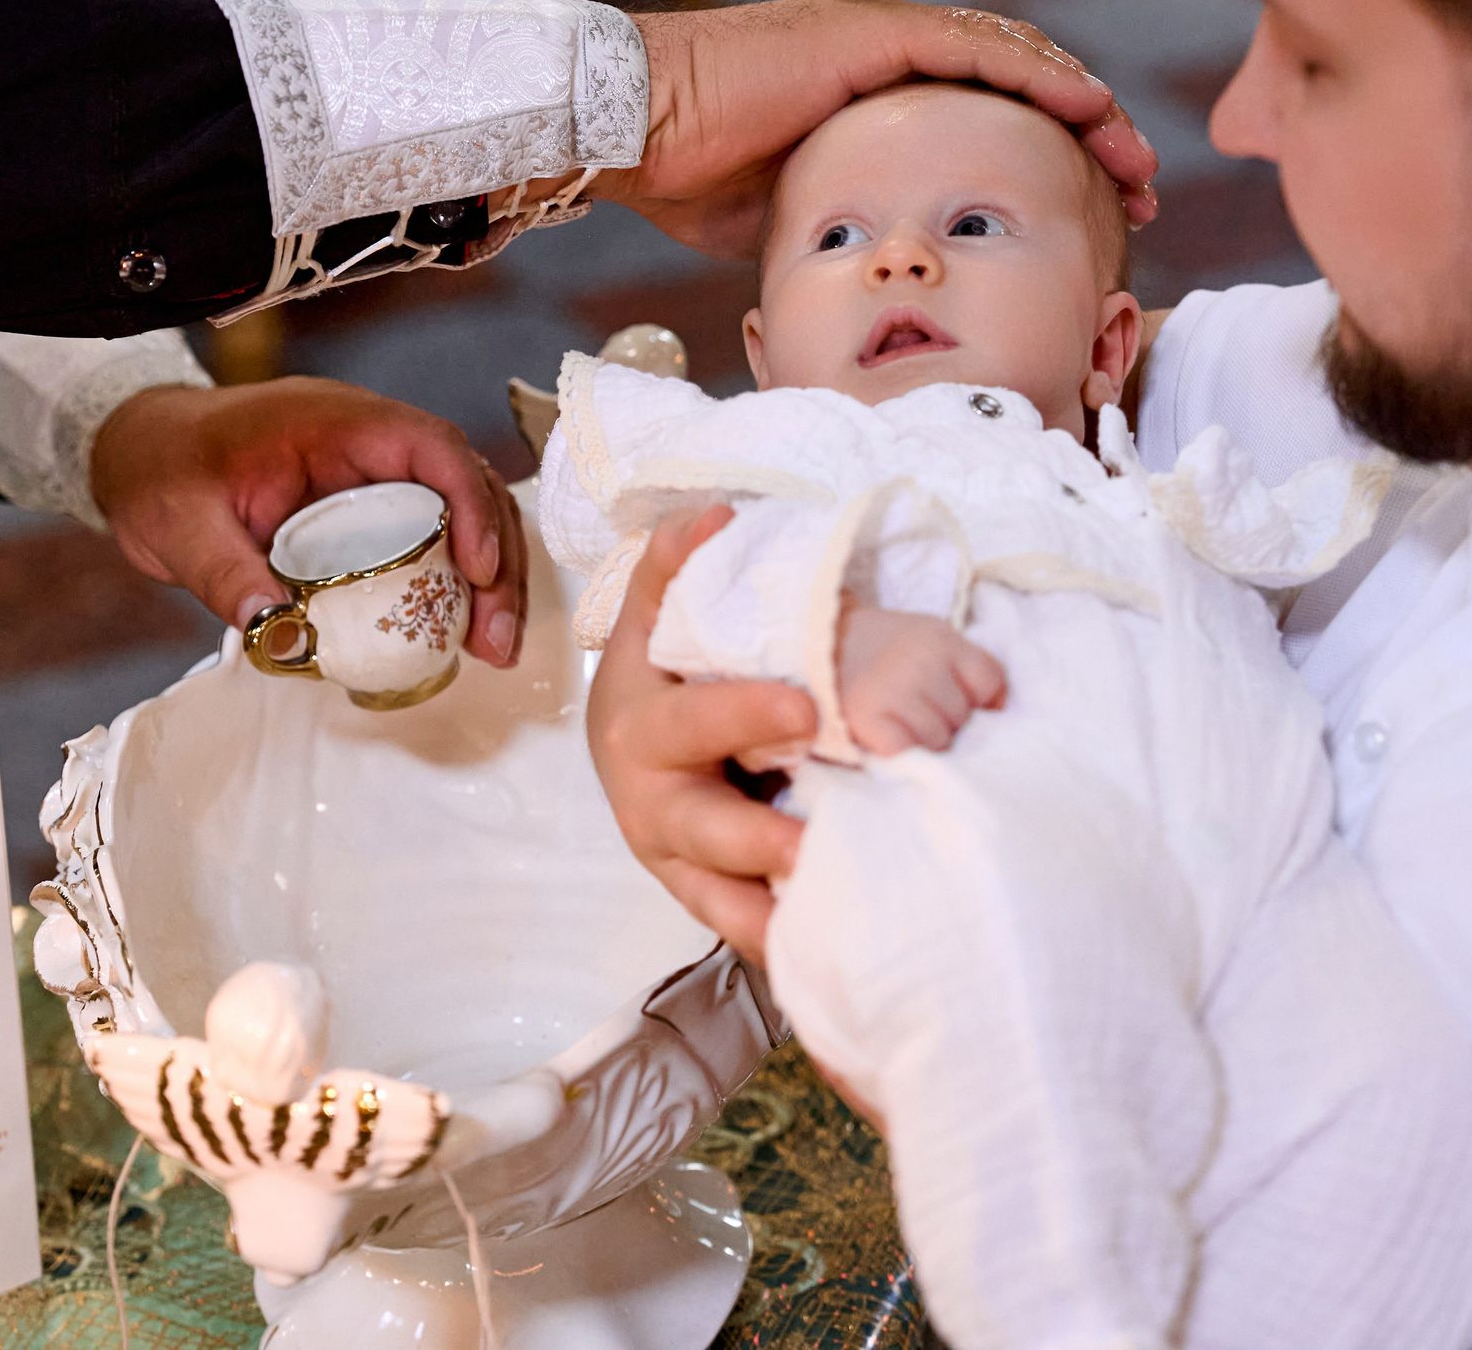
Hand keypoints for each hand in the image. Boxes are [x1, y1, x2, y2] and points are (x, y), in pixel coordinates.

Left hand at [89, 379, 525, 665]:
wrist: (143, 453)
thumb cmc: (162, 468)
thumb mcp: (180, 522)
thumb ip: (223, 571)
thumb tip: (274, 628)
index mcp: (335, 424)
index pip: (431, 447)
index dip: (470, 504)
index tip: (477, 570)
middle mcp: (371, 442)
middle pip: (468, 488)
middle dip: (497, 562)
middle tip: (496, 638)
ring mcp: (376, 475)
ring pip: (463, 516)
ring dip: (487, 581)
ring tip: (491, 648)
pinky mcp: (370, 510)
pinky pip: (432, 538)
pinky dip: (453, 585)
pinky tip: (457, 634)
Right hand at [579, 0, 1160, 259]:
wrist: (632, 127)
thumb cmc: (687, 174)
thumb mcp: (787, 211)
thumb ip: (839, 223)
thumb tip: (868, 280)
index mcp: (874, 92)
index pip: (988, 112)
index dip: (1049, 152)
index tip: (1098, 206)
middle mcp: (889, 53)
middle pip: (1019, 84)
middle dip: (1088, 135)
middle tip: (1140, 189)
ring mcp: (883, 36)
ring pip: (1016, 60)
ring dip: (1085, 108)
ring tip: (1136, 158)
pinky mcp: (873, 33)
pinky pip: (981, 51)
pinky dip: (1044, 78)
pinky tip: (1093, 108)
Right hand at [587, 508, 816, 960]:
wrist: (634, 749)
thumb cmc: (659, 677)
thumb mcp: (652, 617)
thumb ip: (673, 566)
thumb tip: (711, 516)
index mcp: (640, 729)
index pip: (690, 723)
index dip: (743, 714)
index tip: (808, 708)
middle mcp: (652, 806)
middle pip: (701, 832)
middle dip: (758, 840)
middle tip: (817, 843)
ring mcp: (679, 864)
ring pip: (720, 903)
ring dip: (773, 914)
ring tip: (837, 922)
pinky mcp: (708, 902)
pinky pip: (743, 934)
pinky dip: (784, 947)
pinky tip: (837, 956)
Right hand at [836, 605, 1006, 755]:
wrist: (817, 646)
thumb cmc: (880, 651)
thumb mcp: (926, 638)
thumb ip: (961, 667)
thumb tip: (996, 713)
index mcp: (939, 637)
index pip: (990, 682)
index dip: (979, 700)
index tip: (957, 701)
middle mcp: (920, 660)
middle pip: (964, 716)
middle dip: (948, 721)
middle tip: (918, 711)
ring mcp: (892, 689)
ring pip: (939, 740)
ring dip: (925, 741)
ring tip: (901, 724)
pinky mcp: (866, 719)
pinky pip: (907, 752)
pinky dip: (901, 752)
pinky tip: (888, 737)